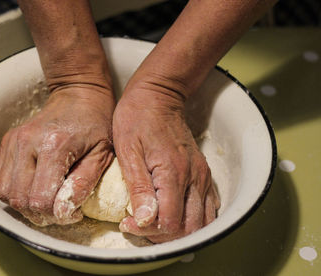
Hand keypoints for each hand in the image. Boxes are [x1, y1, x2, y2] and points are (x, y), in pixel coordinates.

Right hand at [0, 84, 114, 224]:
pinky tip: (31, 186)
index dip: (55, 215)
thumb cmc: (96, 124)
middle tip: (58, 210)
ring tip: (45, 200)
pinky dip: (11, 190)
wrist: (78, 95)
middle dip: (38, 214)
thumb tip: (64, 212)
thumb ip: (83, 183)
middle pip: (19, 199)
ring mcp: (14, 141)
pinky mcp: (7, 141)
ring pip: (4, 192)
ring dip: (23, 204)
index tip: (72, 213)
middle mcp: (27, 142)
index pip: (40, 199)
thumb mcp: (101, 154)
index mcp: (54, 146)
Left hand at [113, 79, 219, 242]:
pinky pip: (208, 207)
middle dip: (163, 237)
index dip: (148, 232)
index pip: (170, 223)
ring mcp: (202, 175)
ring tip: (155, 224)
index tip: (128, 223)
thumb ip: (138, 187)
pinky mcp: (203, 173)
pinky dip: (194, 220)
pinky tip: (175, 216)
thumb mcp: (128, 151)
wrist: (157, 97)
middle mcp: (194, 177)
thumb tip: (145, 220)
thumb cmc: (137, 119)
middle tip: (140, 226)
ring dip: (179, 232)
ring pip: (202, 222)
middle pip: (189, 228)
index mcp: (173, 173)